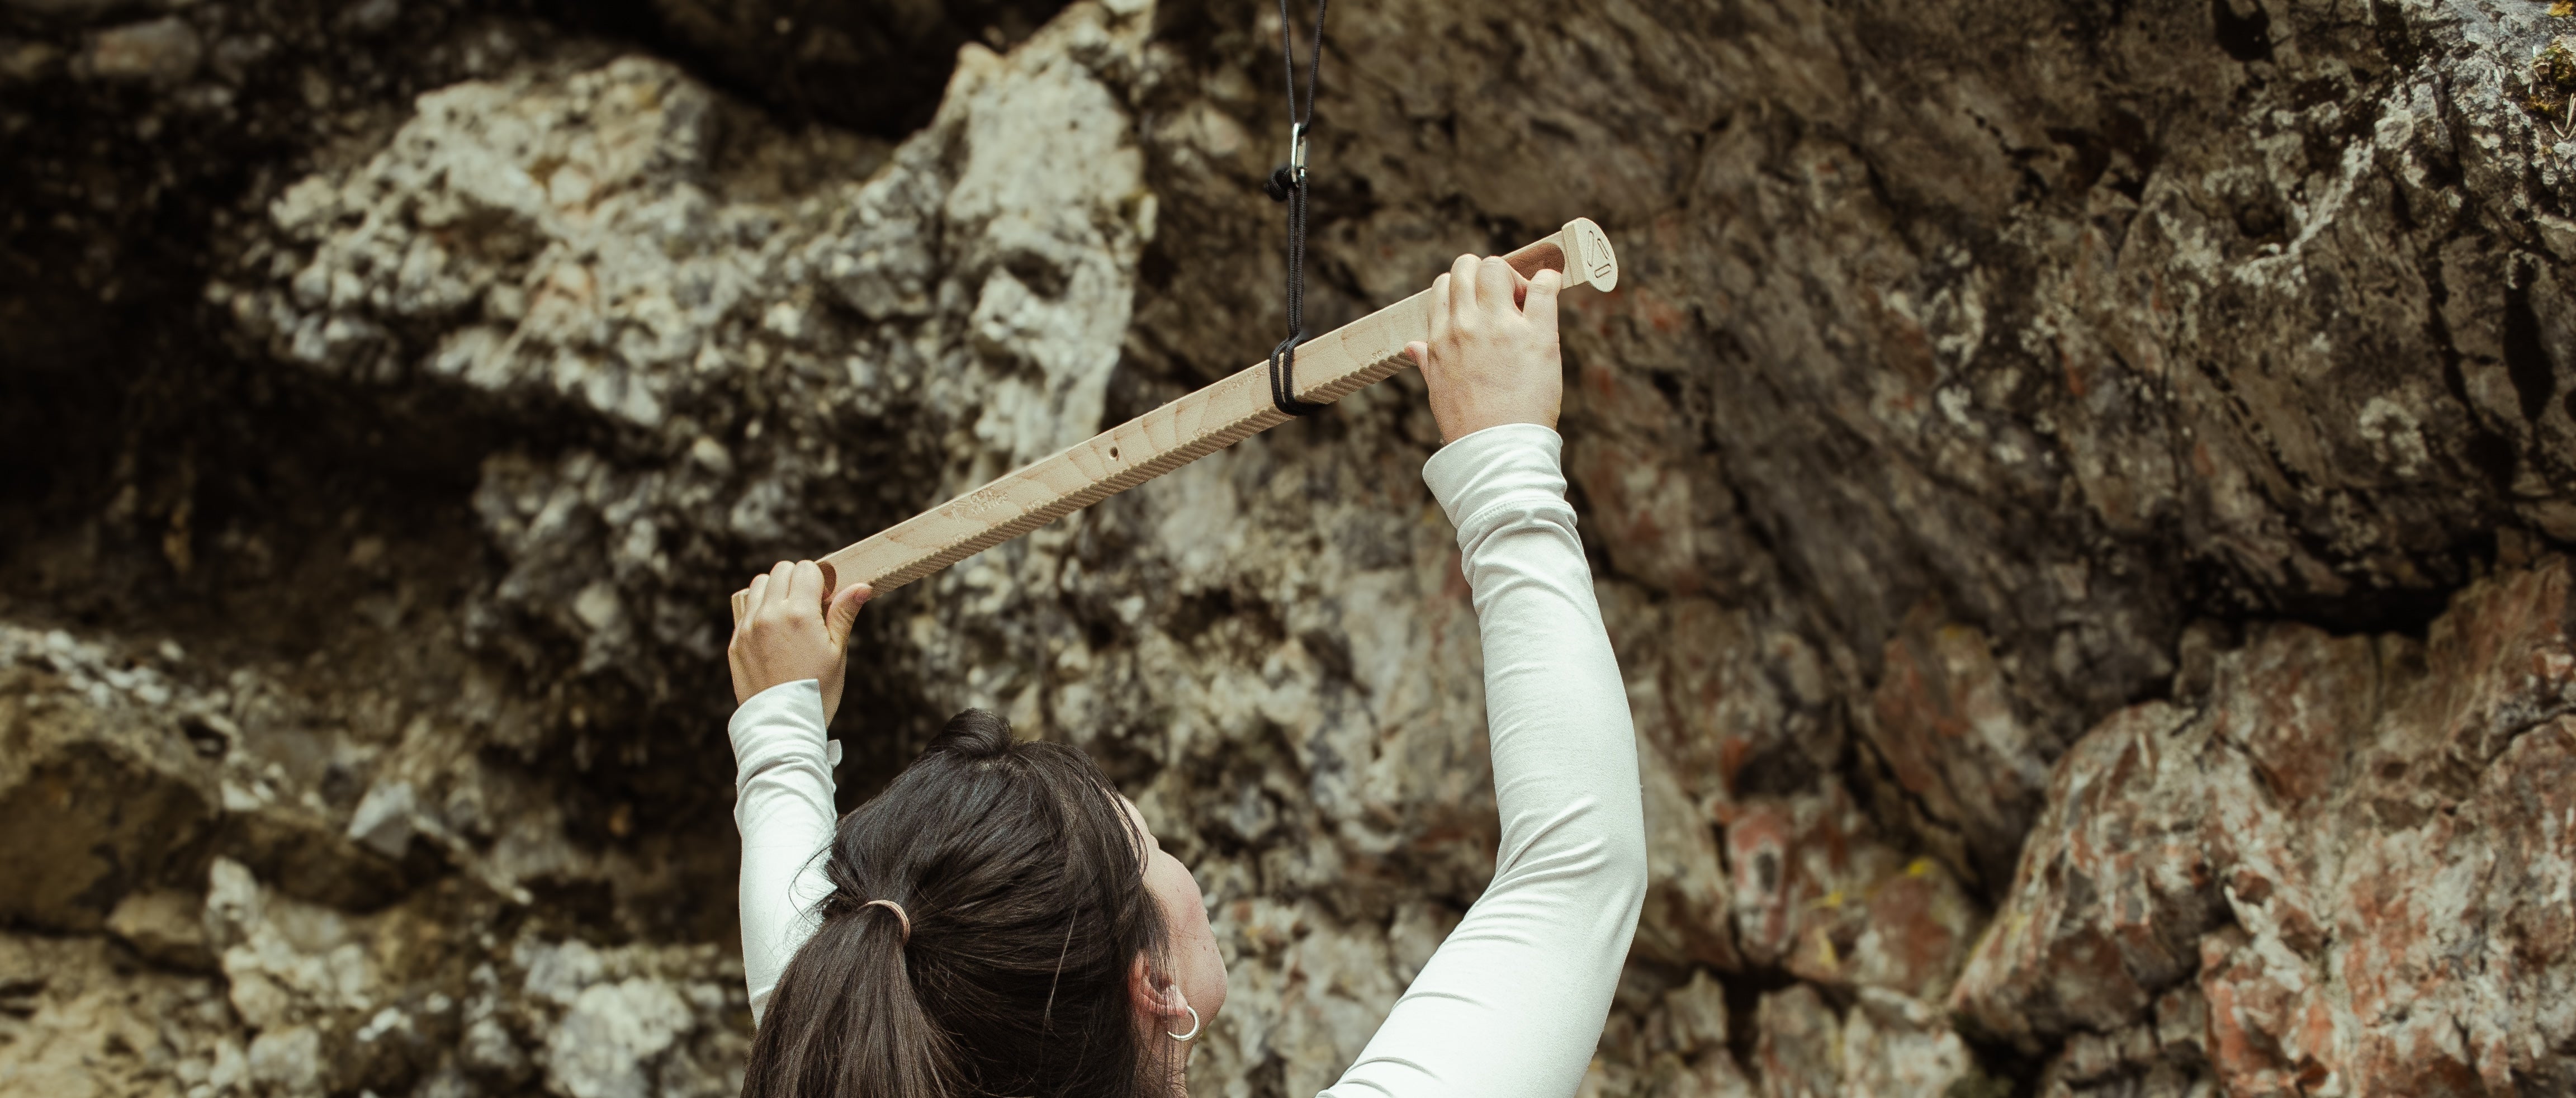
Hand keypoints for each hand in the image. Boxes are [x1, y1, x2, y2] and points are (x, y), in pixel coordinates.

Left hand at [728, 560, 871, 721]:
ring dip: (775, 591)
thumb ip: (844, 614)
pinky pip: (745, 610)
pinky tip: (774, 634)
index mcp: (798, 613)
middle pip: (781, 570)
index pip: (806, 569)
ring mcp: (748, 627)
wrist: (783, 727)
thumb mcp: (837, 653)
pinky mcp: (736, 642)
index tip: (827, 599)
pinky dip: (760, 611)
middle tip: (810, 607)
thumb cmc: (817, 692)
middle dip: (798, 581)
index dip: (821, 580)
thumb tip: (861, 587)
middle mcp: (769, 614)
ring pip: (759, 585)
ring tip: (789, 616)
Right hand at [1405, 254, 1563, 444]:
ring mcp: (1500, 327)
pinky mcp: (1537, 334)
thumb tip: (1411, 345)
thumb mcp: (1437, 392)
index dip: (1463, 289)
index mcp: (1440, 339)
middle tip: (1504, 298)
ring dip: (1513, 276)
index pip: (1443, 287)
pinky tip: (1552, 287)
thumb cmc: (1469, 427)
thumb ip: (1428, 362)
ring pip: (1497, 267)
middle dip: (1484, 273)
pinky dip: (1550, 279)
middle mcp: (1465, 326)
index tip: (1480, 306)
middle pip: (1467, 266)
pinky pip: (1544, 286)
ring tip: (1526, 301)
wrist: (1497, 452)